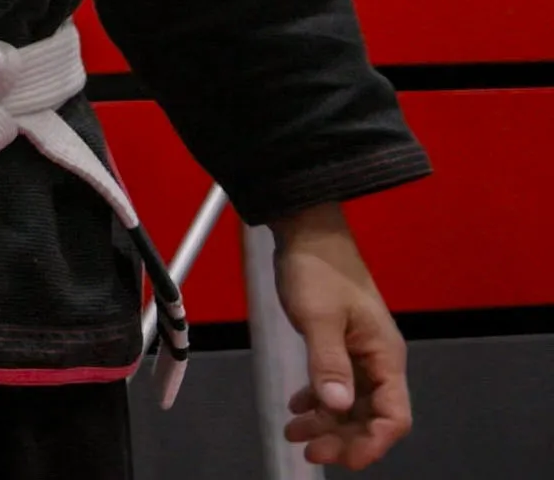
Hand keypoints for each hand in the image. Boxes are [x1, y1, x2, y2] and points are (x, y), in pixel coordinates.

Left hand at [272, 204, 409, 467]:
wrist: (307, 232)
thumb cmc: (317, 270)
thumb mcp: (318, 318)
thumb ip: (328, 363)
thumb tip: (337, 406)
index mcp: (385, 356)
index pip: (394, 416)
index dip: (372, 443)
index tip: (342, 459)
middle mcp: (379, 360)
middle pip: (372, 416)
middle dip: (344, 438)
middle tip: (308, 450)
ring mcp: (361, 353)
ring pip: (352, 403)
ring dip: (327, 422)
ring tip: (294, 433)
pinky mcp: (342, 345)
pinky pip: (337, 385)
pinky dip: (319, 400)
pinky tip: (297, 408)